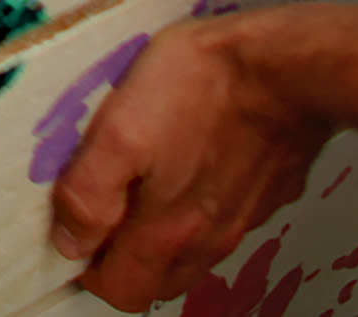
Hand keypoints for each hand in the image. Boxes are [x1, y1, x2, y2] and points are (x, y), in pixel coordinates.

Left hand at [48, 16, 332, 310]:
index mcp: (167, 232)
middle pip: (157, 280)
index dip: (90, 269)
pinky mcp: (267, 188)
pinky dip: (203, 203)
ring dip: (164, 233)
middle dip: (125, 259)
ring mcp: (243, 216)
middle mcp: (208, 238)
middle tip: (106, 208)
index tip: (76, 232)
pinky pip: (226, 215)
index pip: (121, 291)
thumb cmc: (201, 86)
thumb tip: (71, 240)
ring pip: (193, 250)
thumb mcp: (119, 130)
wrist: (287, 66)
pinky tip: (194, 157)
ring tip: (146, 179)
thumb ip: (90, 192)